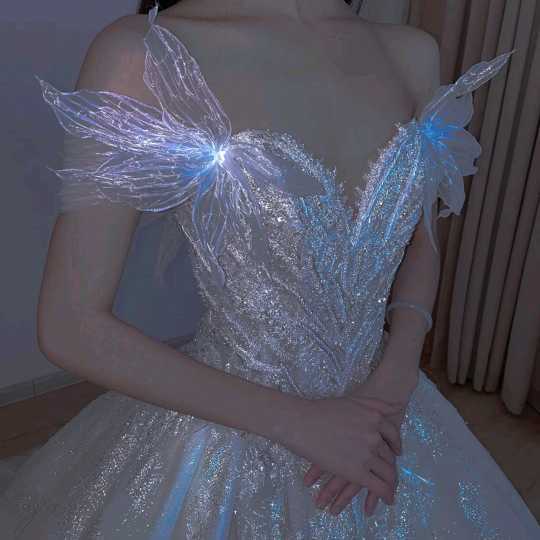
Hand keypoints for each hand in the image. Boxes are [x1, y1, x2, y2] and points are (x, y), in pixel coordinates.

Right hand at [302, 357, 418, 515]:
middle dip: (391, 466)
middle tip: (391, 474)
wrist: (300, 422)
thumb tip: (398, 406)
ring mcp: (366, 454)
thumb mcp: (353, 401)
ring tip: (391, 491)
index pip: (393, 435)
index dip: (395, 445)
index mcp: (374, 418)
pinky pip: (378, 487)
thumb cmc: (321, 410)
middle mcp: (374, 436)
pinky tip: (387, 500)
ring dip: (391, 484)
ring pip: (387, 473)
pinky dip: (386, 495)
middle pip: (390, 455)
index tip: (395, 452)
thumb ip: (376, 404)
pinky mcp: (356, 472)